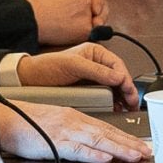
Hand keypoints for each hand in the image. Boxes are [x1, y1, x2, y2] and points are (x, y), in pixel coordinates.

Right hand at [0, 99, 151, 162]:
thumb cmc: (29, 124)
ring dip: (119, 148)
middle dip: (130, 144)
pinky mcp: (54, 143)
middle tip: (148, 153)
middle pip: (108, 134)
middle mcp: (75, 123)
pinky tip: (106, 158)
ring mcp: (65, 132)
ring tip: (135, 156)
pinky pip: (76, 150)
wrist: (6, 119)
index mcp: (76, 118)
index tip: (142, 146)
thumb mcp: (58, 124)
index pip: (107, 129)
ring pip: (98, 140)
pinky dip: (92, 154)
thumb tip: (94, 147)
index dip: (126, 138)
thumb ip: (76, 134)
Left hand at [18, 41, 139, 104]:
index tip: (129, 90)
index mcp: (95, 53)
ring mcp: (93, 79)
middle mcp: (96, 65)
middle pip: (119, 78)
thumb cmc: (47, 67)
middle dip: (127, 90)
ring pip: (114, 88)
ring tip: (127, 109)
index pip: (117, 65)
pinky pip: (105, 96)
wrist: (30, 80)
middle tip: (132, 103)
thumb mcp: (73, 65)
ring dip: (122, 98)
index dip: (125, 78)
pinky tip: (116, 109)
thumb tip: (118, 77)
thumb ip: (97, 71)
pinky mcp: (89, 90)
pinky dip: (113, 103)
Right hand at [24, 0, 105, 43]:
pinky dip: (82, 37)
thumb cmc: (32, 4)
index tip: (95, 9)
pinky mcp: (86, 29)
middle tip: (90, 23)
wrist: (29, 19)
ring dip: (88, 27)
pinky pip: (90, 35)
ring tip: (72, 30)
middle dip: (98, 17)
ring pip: (96, 24)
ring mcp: (87, 14)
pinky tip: (70, 36)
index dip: (99, 0)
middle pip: (101, 9)